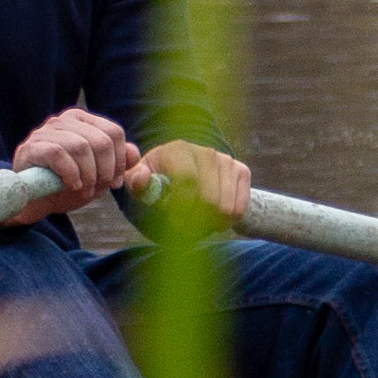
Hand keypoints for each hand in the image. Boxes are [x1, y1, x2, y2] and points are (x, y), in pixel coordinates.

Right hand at [12, 105, 141, 212]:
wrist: (36, 202)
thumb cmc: (68, 185)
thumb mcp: (99, 176)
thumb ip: (119, 164)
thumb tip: (133, 153)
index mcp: (83, 121)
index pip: (114, 132)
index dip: (120, 161)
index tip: (115, 183)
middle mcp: (64, 120)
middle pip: (100, 141)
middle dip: (105, 171)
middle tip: (99, 188)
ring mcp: (46, 131)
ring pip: (80, 147)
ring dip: (88, 175)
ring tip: (84, 190)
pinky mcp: (31, 147)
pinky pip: (58, 154)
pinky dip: (70, 173)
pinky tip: (72, 185)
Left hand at [133, 137, 250, 222]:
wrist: (184, 174)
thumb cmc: (159, 182)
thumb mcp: (141, 183)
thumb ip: (136, 182)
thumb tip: (142, 177)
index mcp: (178, 150)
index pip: (187, 180)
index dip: (182, 206)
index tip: (173, 221)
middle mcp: (206, 152)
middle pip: (209, 198)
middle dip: (195, 219)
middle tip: (184, 227)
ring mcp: (226, 160)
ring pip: (225, 207)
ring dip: (211, 223)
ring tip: (196, 222)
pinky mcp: (242, 171)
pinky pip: (239, 209)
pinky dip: (225, 222)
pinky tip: (212, 218)